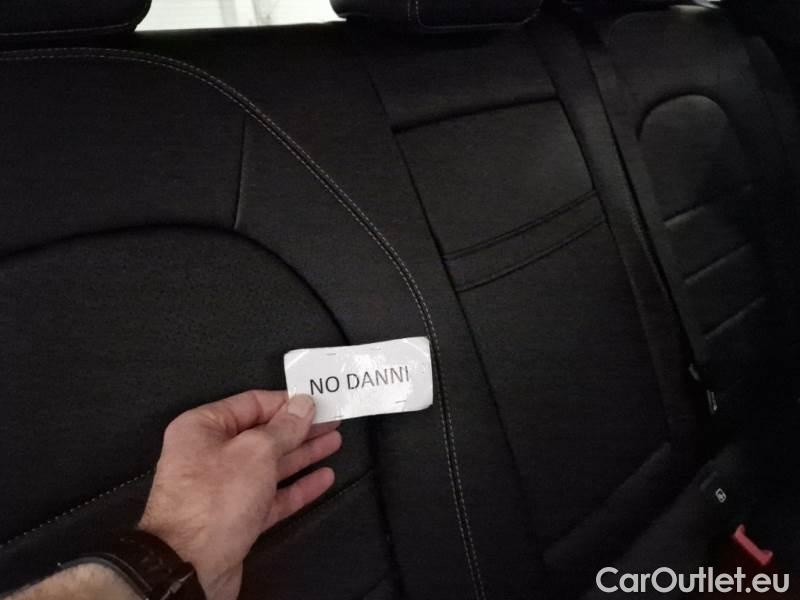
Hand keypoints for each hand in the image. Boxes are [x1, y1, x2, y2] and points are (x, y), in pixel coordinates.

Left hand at [138, 391, 340, 599]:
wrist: (189, 567)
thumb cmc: (212, 502)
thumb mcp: (256, 451)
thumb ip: (284, 427)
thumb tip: (303, 406)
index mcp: (202, 428)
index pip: (251, 404)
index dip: (286, 403)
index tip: (315, 402)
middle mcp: (209, 455)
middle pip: (263, 435)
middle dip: (299, 429)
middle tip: (330, 421)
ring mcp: (223, 489)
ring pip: (270, 465)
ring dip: (303, 455)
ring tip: (333, 443)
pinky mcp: (236, 518)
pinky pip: (272, 496)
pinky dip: (297, 487)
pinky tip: (322, 478)